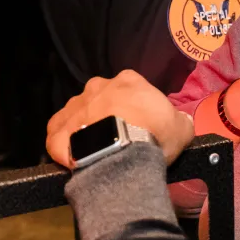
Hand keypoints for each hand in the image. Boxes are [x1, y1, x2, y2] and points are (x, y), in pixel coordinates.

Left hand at [47, 71, 193, 167]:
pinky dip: (64, 145)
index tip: (141, 125)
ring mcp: (74, 106)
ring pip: (79, 115)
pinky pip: (58, 135)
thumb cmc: (153, 133)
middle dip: (108, 115)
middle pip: (102, 99)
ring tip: (97, 151)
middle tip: (119, 138)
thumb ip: (179, 121)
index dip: (136, 108)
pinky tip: (73, 159)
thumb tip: (180, 121)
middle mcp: (97, 87)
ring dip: (85, 129)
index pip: (131, 89)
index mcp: (127, 80)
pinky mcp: (57, 128)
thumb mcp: (181, 128)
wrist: (121, 152)